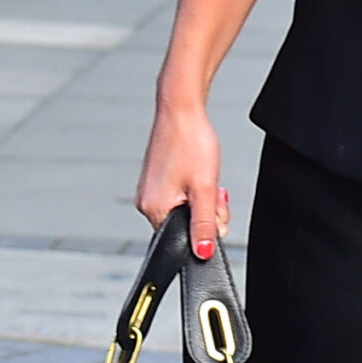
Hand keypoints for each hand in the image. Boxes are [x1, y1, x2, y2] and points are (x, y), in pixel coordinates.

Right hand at [136, 90, 229, 260]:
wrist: (181, 109)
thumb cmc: (190, 142)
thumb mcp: (204, 189)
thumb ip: (204, 224)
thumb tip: (203, 253)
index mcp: (154, 209)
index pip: (182, 240)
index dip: (204, 229)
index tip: (214, 209)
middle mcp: (146, 203)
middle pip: (185, 225)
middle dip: (206, 212)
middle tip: (213, 189)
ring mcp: (150, 191)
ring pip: (185, 209)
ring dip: (202, 199)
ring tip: (205, 176)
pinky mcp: (155, 180)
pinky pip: (179, 196)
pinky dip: (193, 189)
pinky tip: (197, 172)